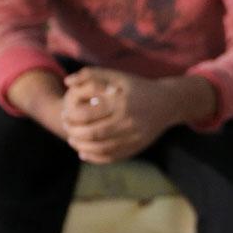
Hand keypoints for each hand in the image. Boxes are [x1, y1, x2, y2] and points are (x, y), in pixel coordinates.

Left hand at [60, 68, 180, 162]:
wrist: (168, 103)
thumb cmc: (138, 87)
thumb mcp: (117, 76)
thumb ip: (91, 75)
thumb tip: (67, 82)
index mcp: (120, 102)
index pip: (86, 115)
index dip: (70, 116)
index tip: (64, 114)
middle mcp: (128, 121)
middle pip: (92, 134)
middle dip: (74, 133)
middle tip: (66, 128)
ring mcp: (133, 137)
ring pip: (100, 149)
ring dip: (82, 147)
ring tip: (73, 140)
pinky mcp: (137, 147)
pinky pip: (112, 157)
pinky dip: (95, 158)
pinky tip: (84, 152)